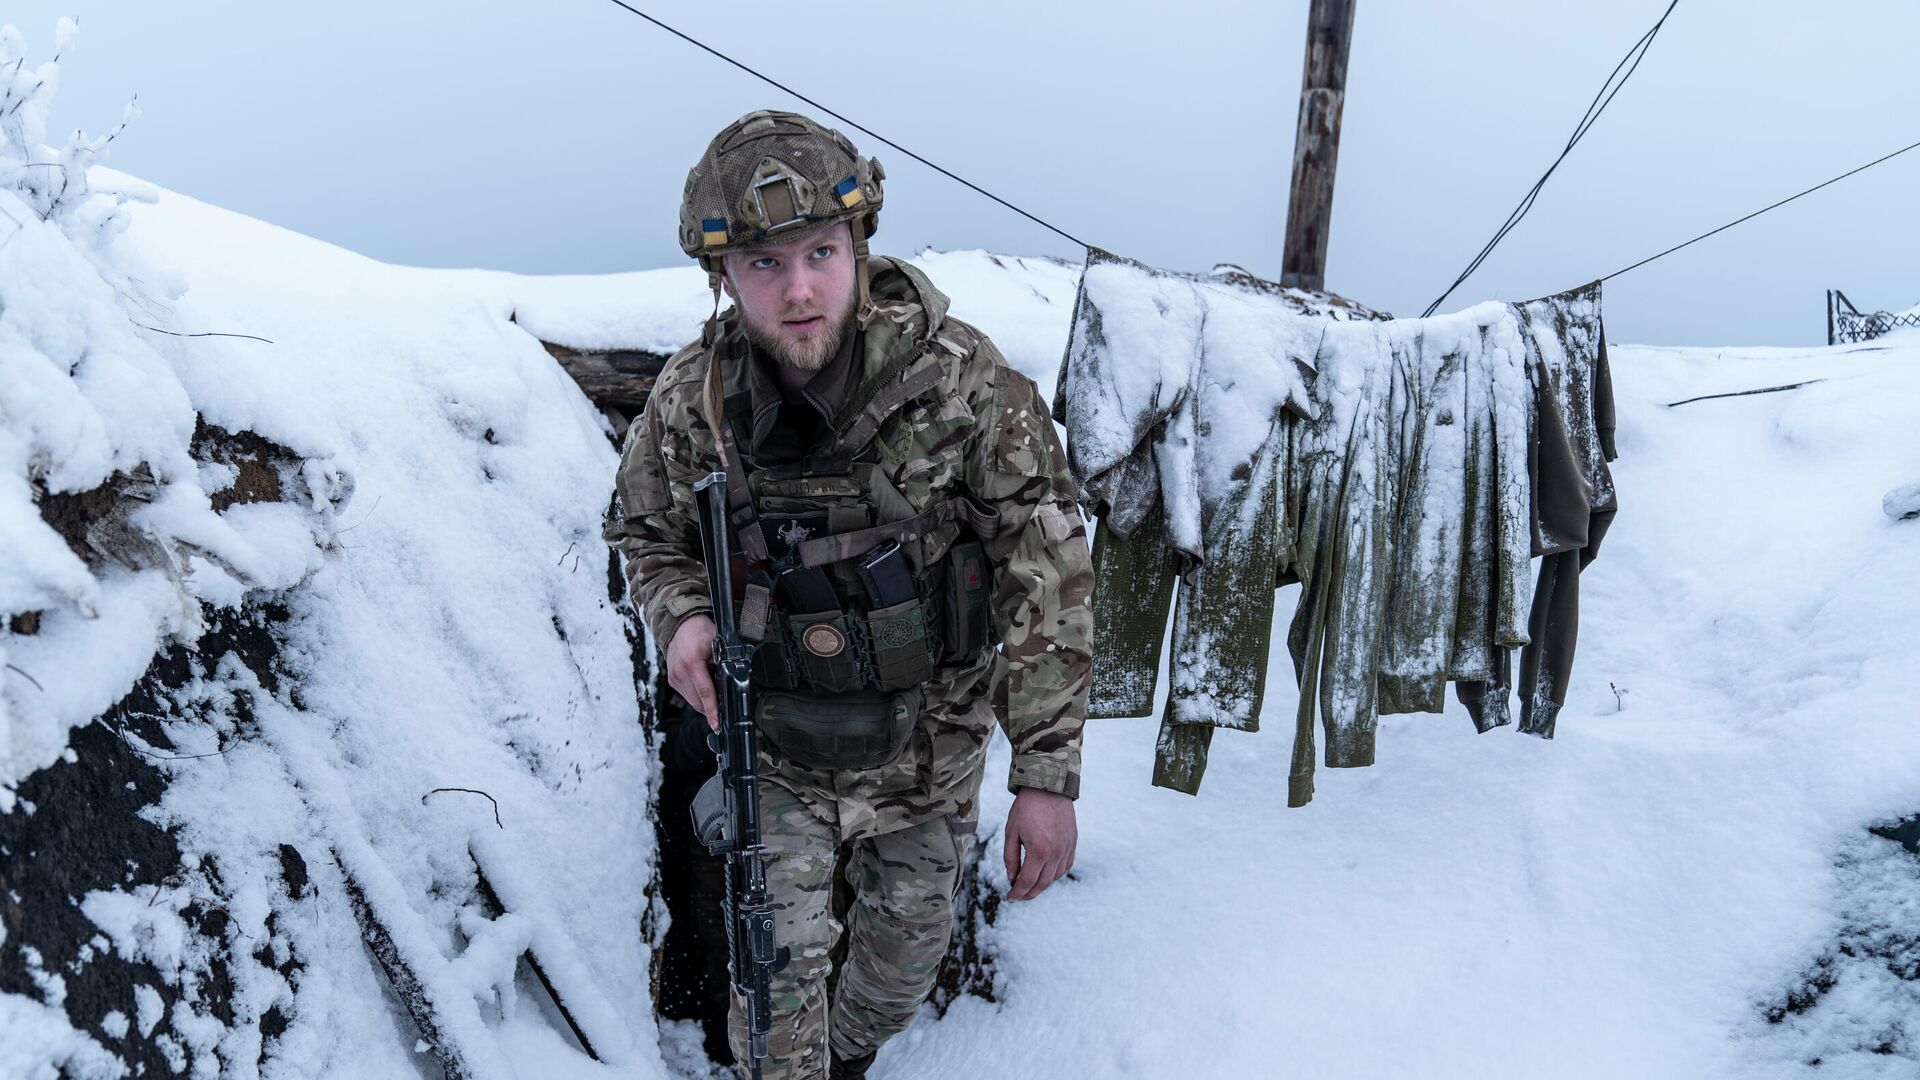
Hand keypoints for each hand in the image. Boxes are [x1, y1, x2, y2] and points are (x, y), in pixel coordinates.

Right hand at [666, 614, 719, 731]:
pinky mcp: (672, 679)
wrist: (680, 625)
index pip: (705, 692)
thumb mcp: (717, 644)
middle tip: (723, 707)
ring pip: (692, 701)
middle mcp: (679, 672)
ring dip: (704, 702)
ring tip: (714, 692)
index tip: (716, 724)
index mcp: (691, 663)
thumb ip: (723, 664)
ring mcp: (674, 677)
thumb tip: (730, 683)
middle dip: (711, 708)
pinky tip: (704, 687)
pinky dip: (697, 695)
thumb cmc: (699, 631)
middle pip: (697, 701)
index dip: (712, 710)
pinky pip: (687, 695)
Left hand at [1003, 787, 1076, 900]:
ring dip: (1042, 885)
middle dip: (1029, 893)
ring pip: (1055, 877)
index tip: (1010, 898)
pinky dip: (1055, 874)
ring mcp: (1067, 848)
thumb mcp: (1011, 831)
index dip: (1018, 893)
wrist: (1049, 787)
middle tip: (1019, 896)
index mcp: (1039, 850)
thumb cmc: (1027, 808)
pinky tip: (1046, 874)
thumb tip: (1012, 877)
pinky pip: (1066, 866)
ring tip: (1030, 885)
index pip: (1028, 881)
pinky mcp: (1073, 843)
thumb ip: (1011, 857)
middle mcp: (1056, 853)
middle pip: (1043, 883)